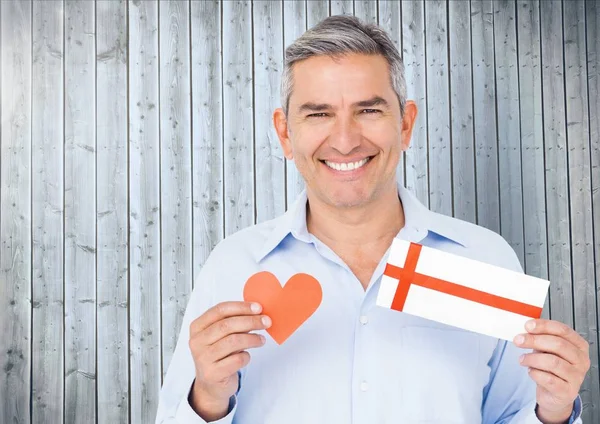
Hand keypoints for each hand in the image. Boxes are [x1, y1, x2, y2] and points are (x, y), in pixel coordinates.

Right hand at [188, 301, 270, 420]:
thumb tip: (257, 312)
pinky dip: (247, 356)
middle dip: (250, 321)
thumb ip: (234, 323)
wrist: (211, 385)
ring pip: (233, 341)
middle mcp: (197, 341)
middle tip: (266, 321)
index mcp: (197, 327)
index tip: (258, 307)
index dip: (241, 307)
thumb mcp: (221, 336)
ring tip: (261, 340)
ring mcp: (203, 358)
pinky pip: (236, 360)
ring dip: (252, 338)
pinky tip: (247, 356)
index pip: (219, 310)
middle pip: (226, 325)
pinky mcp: (213, 373)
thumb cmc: (219, 355)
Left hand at [514, 319, 590, 423]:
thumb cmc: (550, 368)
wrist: (553, 394)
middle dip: (534, 340)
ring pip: (553, 362)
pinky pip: (549, 379)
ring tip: (522, 359)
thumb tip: (526, 329)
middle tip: (518, 340)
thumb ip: (540, 338)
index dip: (544, 326)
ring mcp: (577, 377)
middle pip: (559, 344)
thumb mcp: (547, 349)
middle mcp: (581, 360)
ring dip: (532, 359)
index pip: (563, 330)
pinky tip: (531, 371)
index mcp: (579, 345)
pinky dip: (535, 373)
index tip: (527, 325)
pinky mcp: (568, 391)